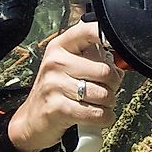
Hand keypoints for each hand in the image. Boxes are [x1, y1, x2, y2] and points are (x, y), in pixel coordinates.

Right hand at [8, 21, 124, 151]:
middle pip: (105, 71)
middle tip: (106, 89)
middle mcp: (56, 62)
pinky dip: (104, 118)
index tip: (117, 45)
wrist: (32, 119)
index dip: (107, 36)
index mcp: (60, 47)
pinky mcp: (57, 108)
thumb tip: (118, 67)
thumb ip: (93, 60)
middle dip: (113, 85)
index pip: (87, 31)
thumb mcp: (69, 67)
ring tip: (98, 103)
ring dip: (109, 103)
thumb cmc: (56, 91)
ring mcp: (54, 85)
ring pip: (103, 94)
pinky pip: (96, 113)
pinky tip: (99, 115)